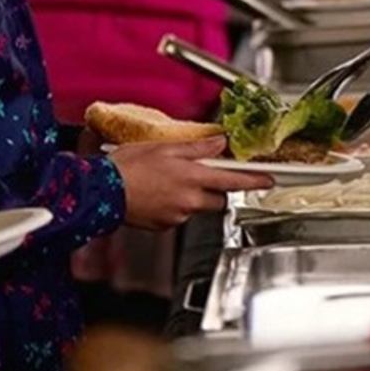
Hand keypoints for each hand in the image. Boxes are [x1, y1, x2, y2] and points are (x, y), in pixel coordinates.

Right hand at [111, 136, 273, 229]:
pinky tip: (157, 194)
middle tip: (199, 176)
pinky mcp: (164, 226)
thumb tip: (220, 143)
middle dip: (216, 190)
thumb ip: (198, 148)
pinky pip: (178, 216)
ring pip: (197, 207)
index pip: (234, 181)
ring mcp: (177, 216)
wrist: (101, 192)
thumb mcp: (165, 147)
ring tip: (167, 182)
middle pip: (218, 199)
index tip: (268, 180)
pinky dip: (174, 206)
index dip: (254, 181)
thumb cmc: (128, 167)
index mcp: (192, 178)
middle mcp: (189, 201)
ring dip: (191, 197)